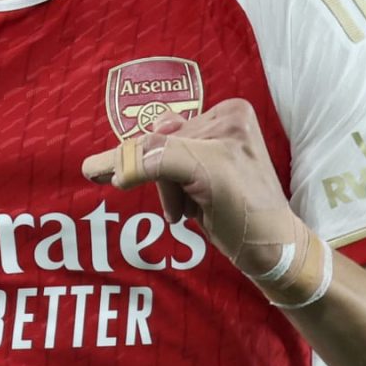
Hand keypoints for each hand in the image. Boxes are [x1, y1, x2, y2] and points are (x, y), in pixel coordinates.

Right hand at [80, 98, 300, 275]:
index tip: (93, 170)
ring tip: (191, 212)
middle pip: (162, 146)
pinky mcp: (212, 169)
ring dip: (169, 192)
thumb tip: (117, 165)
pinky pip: (171, 175)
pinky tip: (191, 210)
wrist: (272, 252)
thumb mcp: (207, 174)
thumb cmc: (249, 214)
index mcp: (229, 113)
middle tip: (177, 211)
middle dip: (164, 180)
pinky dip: (173, 196)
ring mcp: (217, 146)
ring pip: (164, 163)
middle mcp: (224, 123)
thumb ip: (161, 157)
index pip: (165, 135)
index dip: (139, 161)